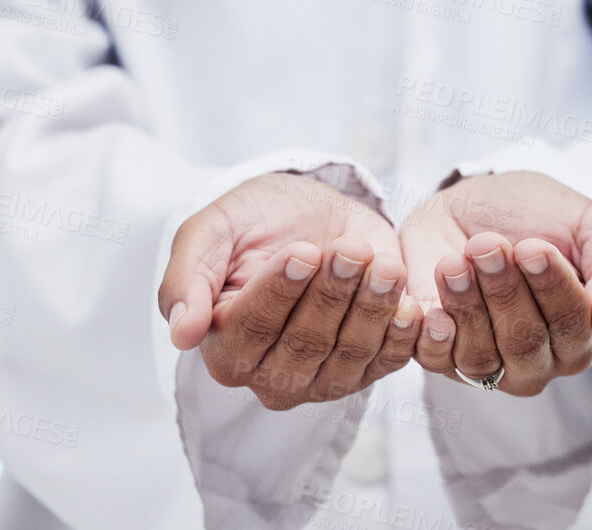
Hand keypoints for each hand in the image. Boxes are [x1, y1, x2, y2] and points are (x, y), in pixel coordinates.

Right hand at [158, 171, 420, 409]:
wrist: (306, 212)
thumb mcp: (209, 232)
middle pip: (303, 346)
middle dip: (330, 294)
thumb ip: (186, 279)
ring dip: (370, 308)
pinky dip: (400, 336)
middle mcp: (269, 375)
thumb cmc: (251, 223)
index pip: (250, 330)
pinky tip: (410, 305)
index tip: (303, 252)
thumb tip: (181, 334)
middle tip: (349, 249)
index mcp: (223, 345)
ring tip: (384, 264)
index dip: (279, 292)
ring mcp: (320, 379)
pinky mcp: (366, 368)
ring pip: (348, 354)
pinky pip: (386, 361)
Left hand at [398, 171, 591, 396]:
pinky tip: (428, 310)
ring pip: (480, 354)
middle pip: (525, 342)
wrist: (475, 200)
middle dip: (505, 291)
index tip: (533, 247)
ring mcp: (489, 363)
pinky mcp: (441, 354)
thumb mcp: (589, 225)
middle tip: (487, 244)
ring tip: (455, 260)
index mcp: (581, 332)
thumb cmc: (540, 215)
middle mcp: (538, 360)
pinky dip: (431, 338)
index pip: (573, 324)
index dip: (552, 287)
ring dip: (466, 304)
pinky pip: (435, 360)